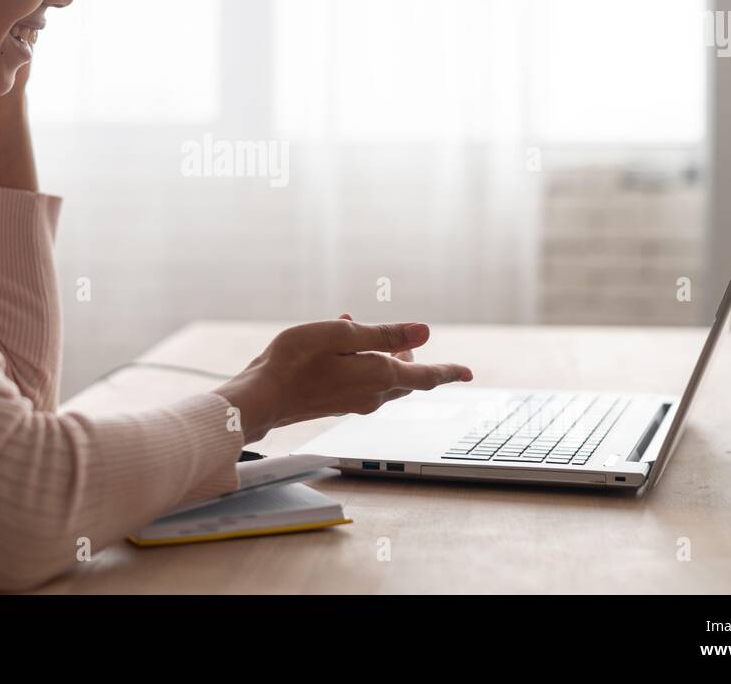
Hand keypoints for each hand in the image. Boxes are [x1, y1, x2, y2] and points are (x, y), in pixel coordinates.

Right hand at [215, 318, 473, 444]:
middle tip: (404, 340)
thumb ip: (386, 335)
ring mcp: (353, 402)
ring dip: (378, 354)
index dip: (450, 372)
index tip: (468, 373)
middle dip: (408, 358)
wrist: (262, 396)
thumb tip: (424, 333)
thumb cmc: (296, 362)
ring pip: (381, 378)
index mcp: (380, 377)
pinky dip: (359, 361)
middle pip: (405, 378)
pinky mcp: (336, 403)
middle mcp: (372, 395)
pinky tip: (338, 341)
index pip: (427, 377)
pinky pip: (360, 381)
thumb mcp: (344, 335)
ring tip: (357, 327)